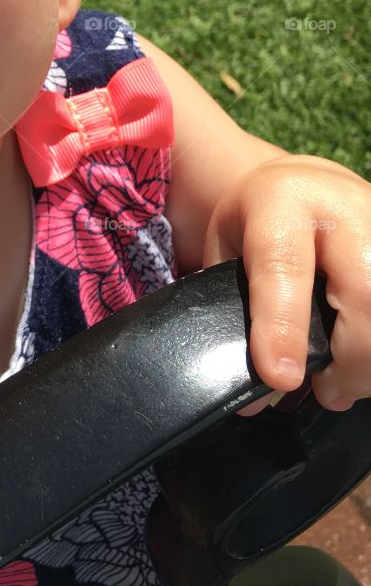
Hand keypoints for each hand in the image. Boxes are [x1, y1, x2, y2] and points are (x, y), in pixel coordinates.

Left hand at [203, 156, 370, 416]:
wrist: (310, 184)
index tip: (280, 376)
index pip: (284, 266)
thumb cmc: (262, 222)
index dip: (283, 325)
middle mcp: (345, 207)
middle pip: (364, 293)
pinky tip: (363, 361)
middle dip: (351, 358)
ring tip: (344, 382)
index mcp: (283, 200)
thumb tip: (248, 401)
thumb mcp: (228, 246)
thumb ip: (233, 311)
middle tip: (327, 390)